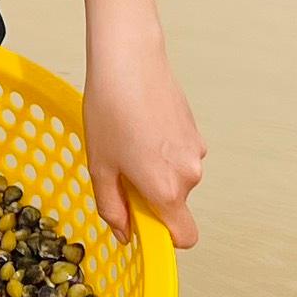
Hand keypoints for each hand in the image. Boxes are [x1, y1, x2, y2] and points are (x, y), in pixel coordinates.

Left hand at [83, 29, 205, 249]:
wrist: (129, 59)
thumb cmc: (110, 110)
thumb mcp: (100, 166)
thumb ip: (112, 207)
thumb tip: (124, 233)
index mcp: (166, 190)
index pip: (184, 237)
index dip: (163, 236)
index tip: (139, 220)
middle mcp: (189, 174)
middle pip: (174, 203)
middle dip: (150, 195)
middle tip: (119, 166)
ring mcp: (196, 150)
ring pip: (176, 176)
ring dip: (155, 169)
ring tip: (127, 138)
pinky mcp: (195, 129)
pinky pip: (179, 153)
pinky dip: (163, 149)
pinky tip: (140, 124)